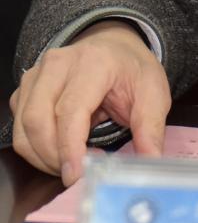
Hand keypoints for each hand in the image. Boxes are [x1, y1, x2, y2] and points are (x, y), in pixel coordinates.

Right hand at [10, 21, 170, 185]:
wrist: (113, 47)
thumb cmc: (131, 71)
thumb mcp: (154, 93)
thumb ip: (151, 128)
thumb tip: (150, 162)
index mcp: (93, 62)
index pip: (70, 110)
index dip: (69, 148)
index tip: (77, 176)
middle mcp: (57, 64)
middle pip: (38, 120)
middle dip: (54, 157)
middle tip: (79, 174)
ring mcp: (36, 75)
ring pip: (23, 128)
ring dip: (43, 157)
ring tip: (71, 164)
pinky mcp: (24, 90)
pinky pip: (19, 130)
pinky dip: (35, 150)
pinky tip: (59, 153)